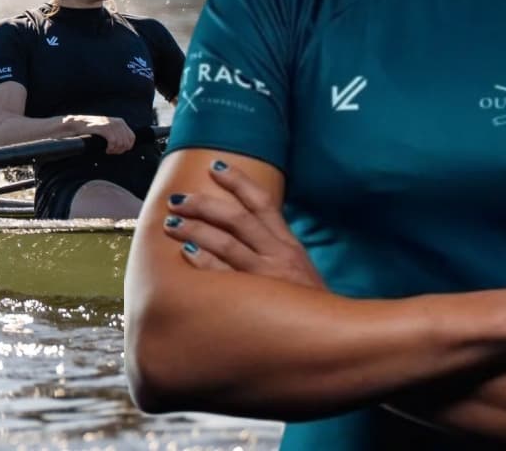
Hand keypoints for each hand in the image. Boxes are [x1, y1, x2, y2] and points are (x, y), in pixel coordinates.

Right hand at [70, 114, 135, 154]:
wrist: (77, 124)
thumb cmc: (92, 129)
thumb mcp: (108, 128)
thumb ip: (117, 133)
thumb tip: (127, 145)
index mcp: (120, 122)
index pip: (132, 137)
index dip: (127, 147)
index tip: (119, 150)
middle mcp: (117, 122)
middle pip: (127, 142)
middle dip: (120, 150)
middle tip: (112, 151)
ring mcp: (111, 125)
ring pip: (121, 143)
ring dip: (115, 150)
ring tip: (108, 150)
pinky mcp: (104, 128)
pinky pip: (113, 142)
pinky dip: (111, 148)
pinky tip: (106, 149)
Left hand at [161, 160, 324, 290]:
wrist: (333, 338)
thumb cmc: (309, 305)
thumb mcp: (299, 268)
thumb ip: (274, 247)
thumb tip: (241, 226)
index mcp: (289, 244)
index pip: (262, 203)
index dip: (238, 181)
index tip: (215, 166)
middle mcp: (279, 255)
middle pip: (236, 218)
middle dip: (203, 204)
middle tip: (177, 199)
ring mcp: (268, 277)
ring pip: (226, 243)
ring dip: (194, 230)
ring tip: (172, 223)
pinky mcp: (258, 301)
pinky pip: (224, 277)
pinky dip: (204, 263)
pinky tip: (186, 253)